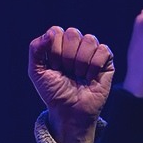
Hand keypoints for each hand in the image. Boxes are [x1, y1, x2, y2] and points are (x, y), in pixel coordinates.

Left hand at [28, 26, 114, 142]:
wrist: (69, 111)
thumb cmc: (53, 92)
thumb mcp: (36, 72)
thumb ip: (35, 49)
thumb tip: (51, 32)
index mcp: (58, 44)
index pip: (56, 31)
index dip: (53, 51)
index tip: (53, 67)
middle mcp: (75, 44)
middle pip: (73, 33)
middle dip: (66, 57)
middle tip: (66, 72)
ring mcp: (91, 51)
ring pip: (89, 39)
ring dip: (80, 63)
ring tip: (78, 76)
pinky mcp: (106, 60)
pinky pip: (103, 50)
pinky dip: (94, 67)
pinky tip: (90, 78)